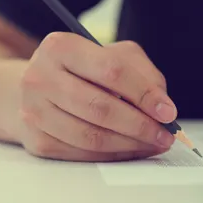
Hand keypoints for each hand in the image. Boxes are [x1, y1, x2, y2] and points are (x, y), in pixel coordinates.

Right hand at [14, 32, 176, 161]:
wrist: (37, 88)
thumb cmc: (82, 69)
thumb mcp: (111, 55)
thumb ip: (141, 73)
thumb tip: (163, 108)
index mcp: (60, 47)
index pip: (110, 70)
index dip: (144, 93)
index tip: (168, 112)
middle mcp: (40, 77)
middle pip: (100, 107)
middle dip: (140, 125)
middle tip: (165, 135)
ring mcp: (34, 110)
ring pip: (91, 136)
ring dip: (129, 144)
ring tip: (152, 144)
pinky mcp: (35, 139)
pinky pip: (81, 154)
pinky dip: (112, 156)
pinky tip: (130, 150)